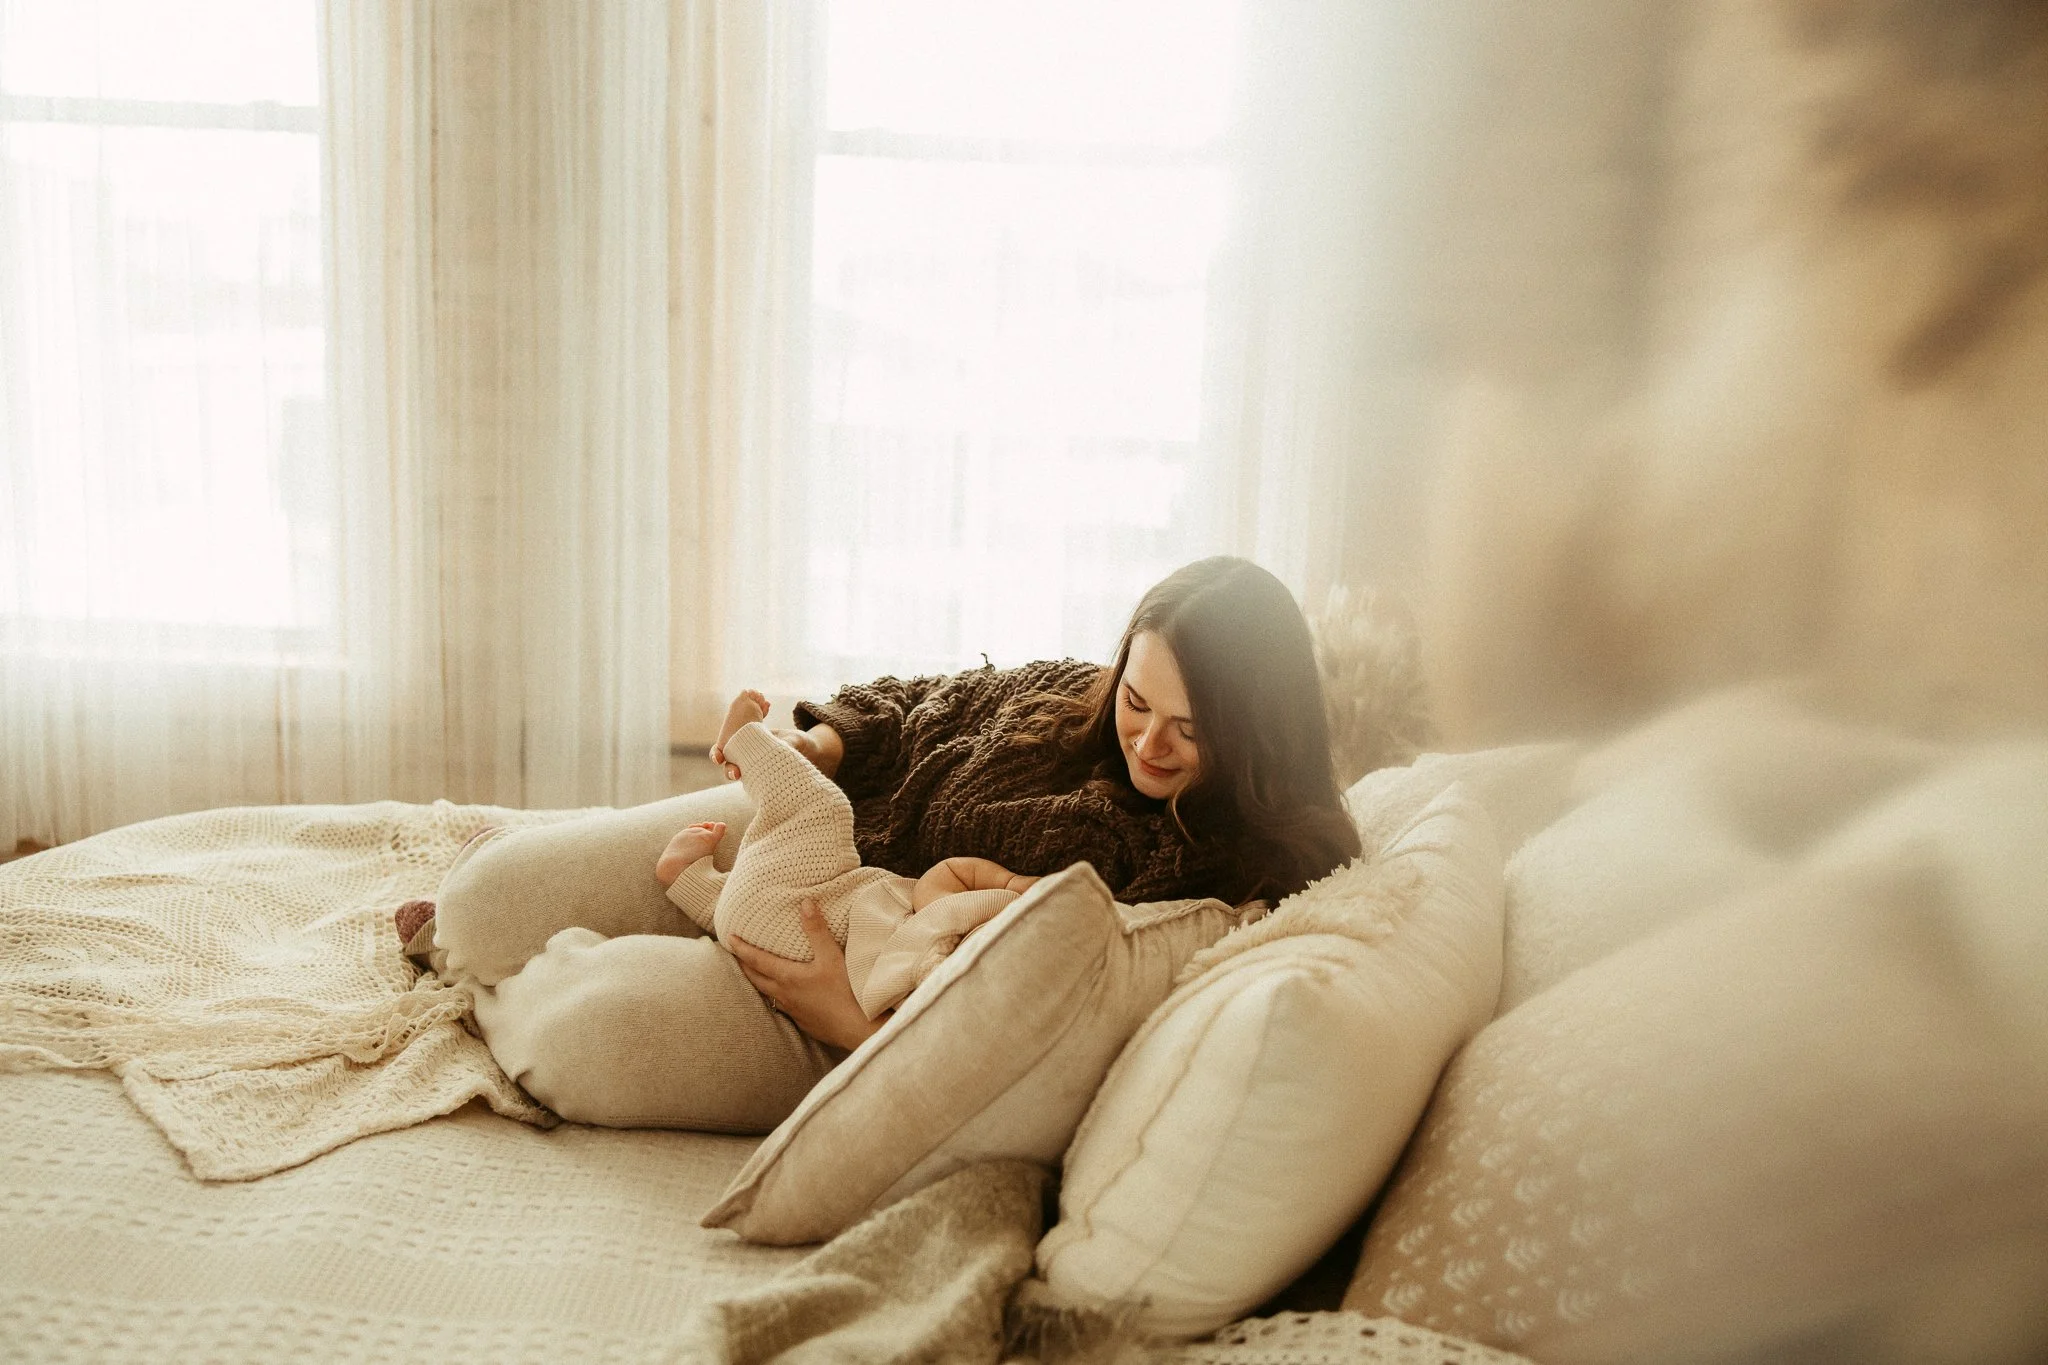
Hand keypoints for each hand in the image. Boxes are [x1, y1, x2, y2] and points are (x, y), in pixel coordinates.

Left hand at [727, 898, 885, 1050]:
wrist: (857, 1029)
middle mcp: (784, 995)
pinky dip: (775, 996)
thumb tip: (805, 903)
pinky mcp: (804, 1021)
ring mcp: (793, 1011)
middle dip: (743, 965)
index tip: (728, 938)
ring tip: (754, 973)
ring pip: (767, 994)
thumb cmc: (845, 992)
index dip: (741, 948)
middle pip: (755, 978)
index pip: (757, 960)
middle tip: (735, 954)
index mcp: (787, 977)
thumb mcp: (832, 956)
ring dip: (757, 981)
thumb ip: (817, 930)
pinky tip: (784, 995)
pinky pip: (781, 1006)